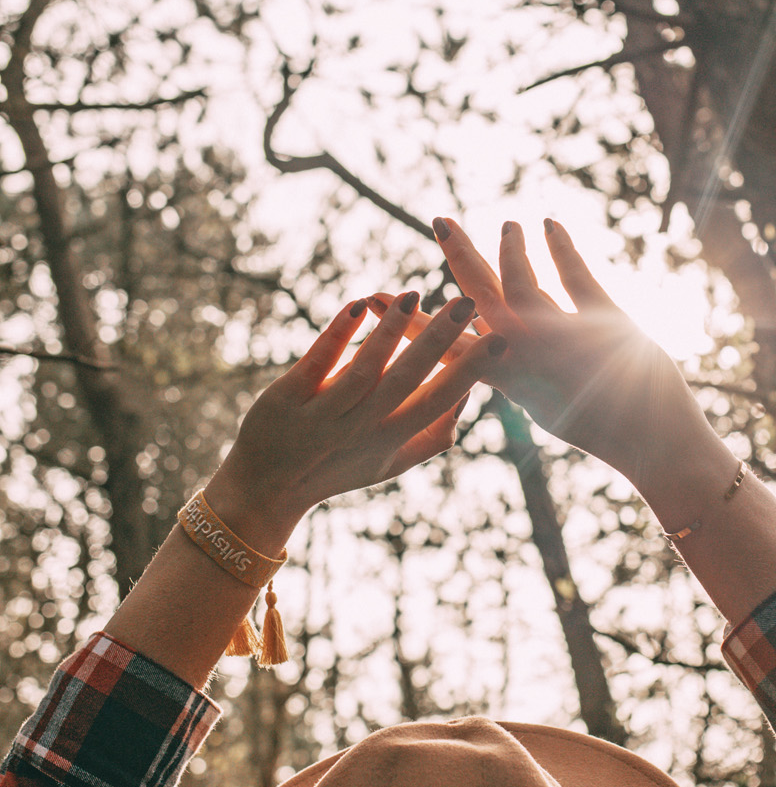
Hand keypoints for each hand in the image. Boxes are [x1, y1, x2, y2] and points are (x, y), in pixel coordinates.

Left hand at [206, 291, 503, 547]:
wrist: (266, 490)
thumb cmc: (337, 469)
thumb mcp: (390, 463)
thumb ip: (432, 436)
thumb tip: (468, 397)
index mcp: (391, 440)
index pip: (438, 402)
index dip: (469, 373)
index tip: (498, 341)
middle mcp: (361, 428)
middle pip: (406, 381)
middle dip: (438, 342)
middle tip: (465, 303)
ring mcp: (323, 415)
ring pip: (364, 371)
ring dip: (389, 332)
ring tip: (413, 296)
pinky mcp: (287, 399)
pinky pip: (315, 364)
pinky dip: (336, 335)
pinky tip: (357, 307)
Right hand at [427, 218, 708, 486]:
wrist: (655, 443)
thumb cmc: (601, 425)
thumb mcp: (546, 404)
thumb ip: (518, 372)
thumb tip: (491, 348)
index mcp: (510, 380)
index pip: (449, 345)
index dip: (411, 323)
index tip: (379, 298)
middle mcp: (527, 357)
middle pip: (479, 298)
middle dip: (458, 255)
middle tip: (440, 220)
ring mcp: (563, 337)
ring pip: (522, 281)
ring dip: (512, 248)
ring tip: (509, 224)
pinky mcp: (604, 321)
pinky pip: (575, 275)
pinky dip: (561, 246)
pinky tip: (549, 224)